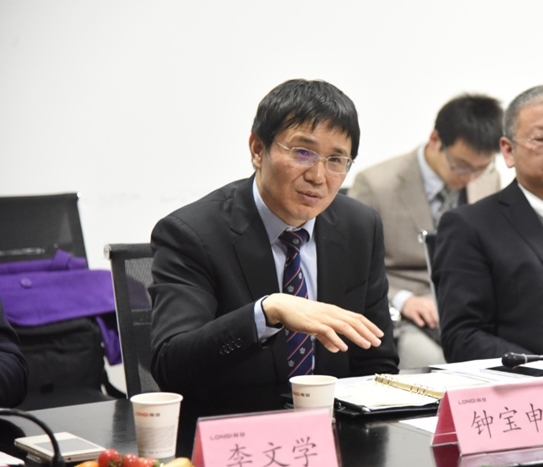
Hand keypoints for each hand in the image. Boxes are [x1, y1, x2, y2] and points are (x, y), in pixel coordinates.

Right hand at [262, 293, 383, 352]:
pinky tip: (343, 347)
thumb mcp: (317, 326)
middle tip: (378, 341)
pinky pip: (327, 332)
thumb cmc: (300, 314)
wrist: (284, 306)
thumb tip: (337, 348)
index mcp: (334, 311)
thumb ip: (327, 338)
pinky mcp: (313, 323)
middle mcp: (331, 313)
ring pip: (344, 326)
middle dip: (367, 332)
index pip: (356, 317)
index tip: (379, 333)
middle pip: (354, 321)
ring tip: (366, 345)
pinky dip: (336, 339)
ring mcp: (322, 317)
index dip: (369, 325)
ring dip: (357, 336)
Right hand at [401, 296, 437, 327]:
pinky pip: (415, 315)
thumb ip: (432, 313)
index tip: (442, 322)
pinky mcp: (410, 311)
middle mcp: (424, 304)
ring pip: (424, 311)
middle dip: (435, 317)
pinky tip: (422, 324)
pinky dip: (419, 320)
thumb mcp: (426, 307)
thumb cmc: (419, 306)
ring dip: (429, 319)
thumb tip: (438, 323)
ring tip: (432, 326)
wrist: (406, 302)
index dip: (439, 315)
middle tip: (438, 324)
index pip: (436, 308)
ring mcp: (417, 307)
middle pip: (431, 309)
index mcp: (429, 303)